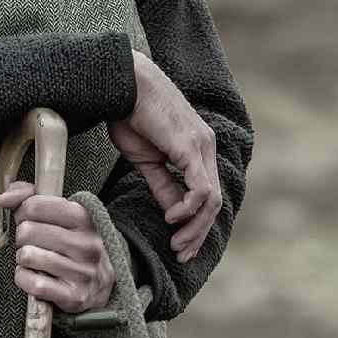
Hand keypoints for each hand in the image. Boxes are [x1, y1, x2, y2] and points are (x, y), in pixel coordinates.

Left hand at [0, 181, 114, 311]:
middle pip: (27, 231)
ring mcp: (83, 272)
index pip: (34, 206)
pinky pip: (33, 284)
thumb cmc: (74, 245)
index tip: (28, 220)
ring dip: (24, 260)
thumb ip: (30, 197)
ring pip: (27, 256)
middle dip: (22, 238)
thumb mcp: (62, 215)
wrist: (102, 286)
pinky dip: (25, 280)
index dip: (22, 213)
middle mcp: (87, 244)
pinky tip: (35, 277)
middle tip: (32, 243)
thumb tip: (4, 198)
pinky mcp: (75, 297)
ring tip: (36, 261)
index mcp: (84, 218)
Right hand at [107, 53, 221, 263]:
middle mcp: (206, 148)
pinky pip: (200, 188)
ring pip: (211, 200)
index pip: (207, 195)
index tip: (182, 246)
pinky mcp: (191, 147)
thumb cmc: (130, 115)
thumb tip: (173, 214)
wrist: (123, 84)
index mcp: (198, 150)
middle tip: (181, 253)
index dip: (197, 225)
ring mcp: (202, 146)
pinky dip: (188, 208)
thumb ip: (163, 185)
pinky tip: (172, 218)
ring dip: (194, 227)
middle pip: (214, 202)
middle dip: (198, 233)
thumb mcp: (147, 160)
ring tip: (176, 242)